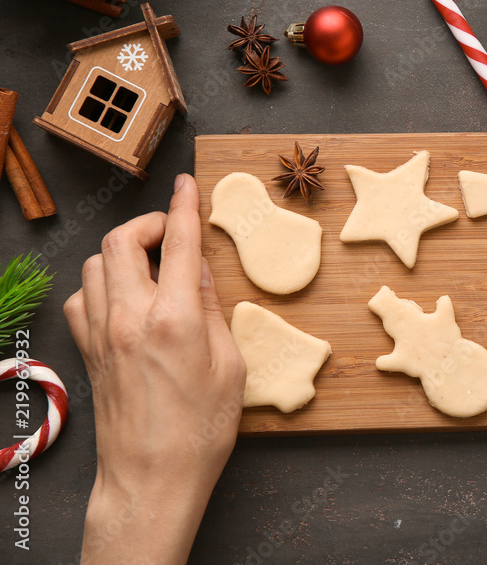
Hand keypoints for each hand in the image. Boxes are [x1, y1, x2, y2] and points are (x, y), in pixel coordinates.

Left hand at [63, 174, 245, 563]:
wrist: (153, 476)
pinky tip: (123, 297)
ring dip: (123, 251)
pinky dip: (100, 283)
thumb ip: (212, 310)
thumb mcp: (231, 365)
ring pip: (95, 263)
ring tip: (151, 263)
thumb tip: (198, 272)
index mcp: (174, 319)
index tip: (189, 185)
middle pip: (121, 240)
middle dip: (149, 223)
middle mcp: (130, 318)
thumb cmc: (201, 429)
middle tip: (173, 231)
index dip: (185, 206)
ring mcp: (101, 334)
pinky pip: (81, 297)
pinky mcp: (87, 351)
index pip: (178, 242)